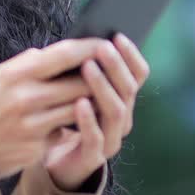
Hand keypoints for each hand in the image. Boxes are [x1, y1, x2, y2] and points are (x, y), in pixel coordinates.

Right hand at [0, 38, 110, 178]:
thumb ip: (26, 64)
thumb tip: (54, 53)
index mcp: (16, 74)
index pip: (64, 54)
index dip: (90, 48)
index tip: (107, 43)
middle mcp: (25, 98)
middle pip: (79, 84)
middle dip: (99, 78)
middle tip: (112, 72)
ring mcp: (32, 125)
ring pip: (78, 110)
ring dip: (90, 103)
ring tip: (98, 96)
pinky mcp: (36, 147)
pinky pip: (63, 132)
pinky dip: (69, 126)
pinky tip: (72, 122)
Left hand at [43, 33, 150, 190]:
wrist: (56, 159)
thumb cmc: (67, 115)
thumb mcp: (76, 88)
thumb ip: (83, 68)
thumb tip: (82, 36)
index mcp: (123, 99)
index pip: (138, 75)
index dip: (131, 55)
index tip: (118, 35)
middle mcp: (122, 118)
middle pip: (128, 90)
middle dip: (116, 66)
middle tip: (102, 48)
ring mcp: (111, 138)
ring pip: (115, 111)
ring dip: (102, 86)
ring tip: (88, 67)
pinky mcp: (93, 156)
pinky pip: (95, 137)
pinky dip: (88, 118)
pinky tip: (79, 103)